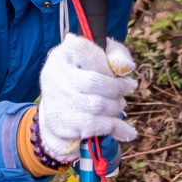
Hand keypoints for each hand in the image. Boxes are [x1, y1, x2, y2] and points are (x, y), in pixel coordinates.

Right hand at [33, 34, 136, 164]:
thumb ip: (118, 55)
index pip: (95, 60)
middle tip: (123, 95)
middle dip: (116, 92)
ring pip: (94, 106)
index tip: (128, 83)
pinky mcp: (57, 121)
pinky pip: (91, 127)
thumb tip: (127, 67)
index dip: (115, 75)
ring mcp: (53, 98)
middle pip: (93, 83)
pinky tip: (125, 131)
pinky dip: (112, 128)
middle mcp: (55, 72)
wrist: (62, 94)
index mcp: (68, 50)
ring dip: (114, 109)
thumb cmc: (90, 69)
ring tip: (118, 106)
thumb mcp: (106, 53)